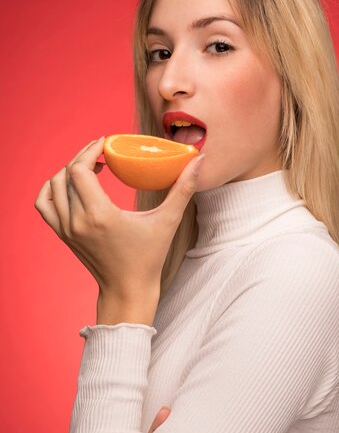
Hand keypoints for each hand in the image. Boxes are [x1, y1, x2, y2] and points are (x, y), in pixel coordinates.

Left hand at [34, 137, 204, 311]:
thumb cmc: (148, 257)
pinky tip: (72, 184)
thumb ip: (184, 188)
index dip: (90, 150)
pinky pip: (45, 204)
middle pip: (66, 173)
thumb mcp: (168, 220)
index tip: (107, 143)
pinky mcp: (63, 234)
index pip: (79, 170)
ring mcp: (66, 229)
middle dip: (83, 156)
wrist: (127, 290)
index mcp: (99, 215)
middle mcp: (76, 221)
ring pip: (53, 186)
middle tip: (102, 150)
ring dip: (69, 170)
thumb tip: (199, 160)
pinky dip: (53, 189)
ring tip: (91, 166)